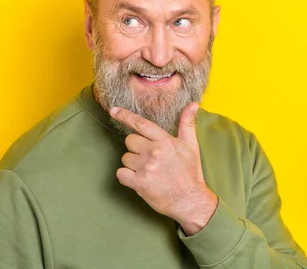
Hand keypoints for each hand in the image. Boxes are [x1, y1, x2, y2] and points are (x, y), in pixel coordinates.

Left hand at [109, 102, 217, 235]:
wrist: (190, 201)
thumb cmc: (190, 173)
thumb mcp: (191, 146)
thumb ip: (187, 123)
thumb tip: (193, 104)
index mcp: (165, 141)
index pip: (141, 124)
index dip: (125, 116)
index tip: (113, 110)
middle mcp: (154, 152)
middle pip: (130, 141)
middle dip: (136, 148)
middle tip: (149, 158)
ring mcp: (145, 168)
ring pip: (125, 157)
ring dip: (132, 164)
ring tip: (148, 171)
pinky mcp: (139, 183)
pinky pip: (121, 173)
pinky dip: (126, 177)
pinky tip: (138, 179)